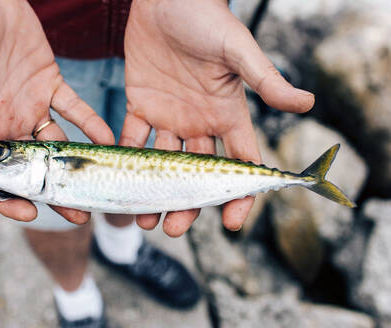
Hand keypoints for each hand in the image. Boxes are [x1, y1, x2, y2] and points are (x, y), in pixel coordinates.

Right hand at [0, 0, 113, 222]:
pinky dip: (91, 123)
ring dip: (78, 165)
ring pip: (58, 144)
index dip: (7, 198)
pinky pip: (75, 108)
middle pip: (35, 169)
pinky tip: (108, 140)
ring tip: (98, 187)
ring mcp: (32, 105)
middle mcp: (9, 123)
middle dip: (55, 193)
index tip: (31, 213)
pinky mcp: (50, 83)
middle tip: (80, 215)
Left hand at [122, 0, 313, 236]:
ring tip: (143, 218)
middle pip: (196, 174)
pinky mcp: (141, 104)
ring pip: (162, 164)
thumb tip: (307, 103)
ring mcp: (169, 116)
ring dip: (154, 191)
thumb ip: (265, 79)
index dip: (239, 195)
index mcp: (226, 115)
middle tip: (173, 228)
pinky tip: (117, 178)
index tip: (234, 223)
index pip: (239, 164)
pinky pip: (132, 137)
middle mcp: (199, 123)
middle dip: (186, 203)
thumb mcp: (238, 49)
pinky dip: (124, 157)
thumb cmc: (206, 17)